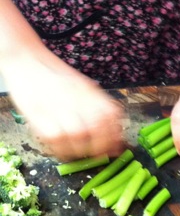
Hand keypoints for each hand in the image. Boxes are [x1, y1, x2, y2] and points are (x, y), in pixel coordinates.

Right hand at [2, 49, 124, 160]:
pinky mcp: (38, 115)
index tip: (115, 148)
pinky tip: (64, 150)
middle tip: (98, 154)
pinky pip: (55, 138)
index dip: (115, 135)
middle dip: (100, 146)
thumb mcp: (83, 86)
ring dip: (81, 150)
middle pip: (97, 127)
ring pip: (78, 135)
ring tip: (80, 153)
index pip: (111, 115)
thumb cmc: (57, 77)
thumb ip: (99, 107)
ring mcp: (58, 105)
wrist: (28, 61)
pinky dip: (61, 149)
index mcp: (90, 90)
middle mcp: (77, 97)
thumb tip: (115, 133)